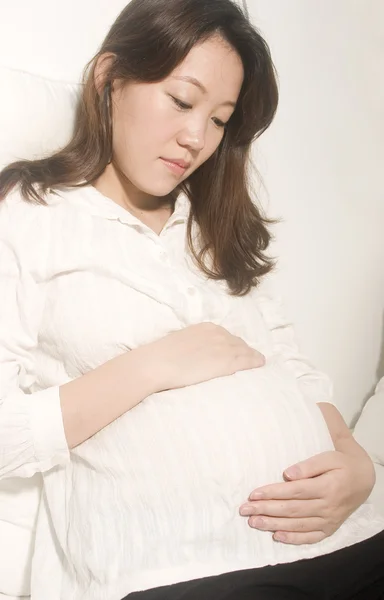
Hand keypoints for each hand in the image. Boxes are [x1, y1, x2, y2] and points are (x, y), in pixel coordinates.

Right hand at [148, 322, 264, 390]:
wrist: (157, 363)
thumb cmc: (161, 356)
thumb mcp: (179, 342)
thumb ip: (191, 345)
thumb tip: (192, 353)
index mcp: (205, 327)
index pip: (226, 335)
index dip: (233, 344)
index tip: (236, 350)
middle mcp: (217, 333)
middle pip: (237, 342)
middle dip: (244, 350)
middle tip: (249, 358)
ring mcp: (223, 347)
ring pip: (244, 351)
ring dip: (251, 356)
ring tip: (258, 361)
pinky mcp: (226, 362)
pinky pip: (246, 361)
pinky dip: (255, 362)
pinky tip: (261, 364)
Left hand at [239, 442, 374, 544]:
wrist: (363, 480)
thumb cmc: (341, 465)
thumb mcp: (328, 458)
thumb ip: (308, 465)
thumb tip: (287, 474)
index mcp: (327, 487)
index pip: (294, 492)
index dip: (273, 493)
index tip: (253, 494)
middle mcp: (327, 507)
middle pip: (291, 510)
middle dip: (266, 510)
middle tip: (245, 510)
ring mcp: (328, 520)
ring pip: (297, 525)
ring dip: (273, 525)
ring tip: (253, 522)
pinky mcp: (329, 529)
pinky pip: (310, 537)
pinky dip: (293, 539)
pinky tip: (276, 537)